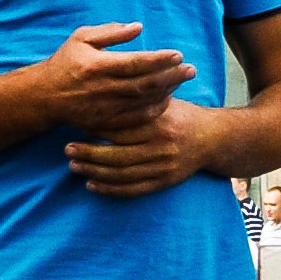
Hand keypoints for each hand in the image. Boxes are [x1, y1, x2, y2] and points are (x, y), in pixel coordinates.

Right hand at [24, 22, 196, 136]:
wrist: (46, 96)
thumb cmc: (66, 62)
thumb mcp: (82, 38)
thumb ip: (110, 33)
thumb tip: (139, 27)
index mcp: (98, 65)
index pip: (136, 62)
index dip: (159, 59)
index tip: (178, 54)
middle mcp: (104, 88)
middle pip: (146, 83)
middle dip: (172, 76)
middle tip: (192, 69)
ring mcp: (107, 107)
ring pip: (145, 100)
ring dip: (167, 90)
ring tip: (183, 80)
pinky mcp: (108, 121)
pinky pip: (138, 117)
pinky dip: (155, 108)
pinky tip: (167, 98)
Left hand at [67, 102, 226, 196]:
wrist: (212, 138)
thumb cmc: (181, 115)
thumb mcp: (164, 99)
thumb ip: (138, 97)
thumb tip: (104, 89)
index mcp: (158, 122)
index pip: (120, 127)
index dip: (95, 128)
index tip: (76, 124)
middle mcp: (160, 146)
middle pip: (117, 154)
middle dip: (89, 153)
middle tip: (68, 149)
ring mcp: (163, 166)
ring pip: (122, 174)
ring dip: (95, 172)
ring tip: (74, 166)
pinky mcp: (165, 182)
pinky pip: (133, 190)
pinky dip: (110, 190)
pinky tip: (92, 186)